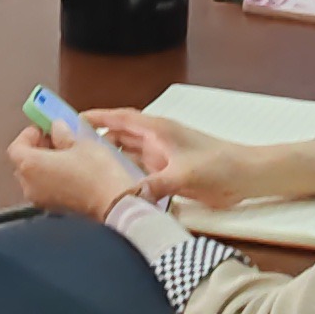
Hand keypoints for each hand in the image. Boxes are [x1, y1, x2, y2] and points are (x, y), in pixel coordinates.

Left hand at [6, 123, 141, 219]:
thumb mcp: (80, 143)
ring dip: (45, 163)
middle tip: (54, 137)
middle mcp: (30, 185)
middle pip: (23, 163)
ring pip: (34, 177)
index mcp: (31, 165)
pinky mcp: (53, 209)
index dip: (28, 135)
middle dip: (37, 148)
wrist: (114, 203)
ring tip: (66, 153)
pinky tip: (71, 170)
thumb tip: (57, 128)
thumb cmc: (97, 174)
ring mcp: (41, 200)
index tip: (43, 128)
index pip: (16, 147)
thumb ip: (62, 133)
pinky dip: (52, 178)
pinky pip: (45, 189)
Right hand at [83, 109, 284, 209]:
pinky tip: (111, 189)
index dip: (96, 117)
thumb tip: (129, 196)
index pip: (120, 118)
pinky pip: (138, 175)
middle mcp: (156, 142)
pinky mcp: (168, 175)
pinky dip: (124, 179)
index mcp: (158, 130)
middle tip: (68, 149)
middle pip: (119, 136)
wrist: (246, 177)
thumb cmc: (220, 165)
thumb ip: (156, 184)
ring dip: (109, 161)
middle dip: (95, 140)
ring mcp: (161, 159)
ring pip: (127, 156)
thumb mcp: (185, 174)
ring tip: (82, 170)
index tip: (72, 118)